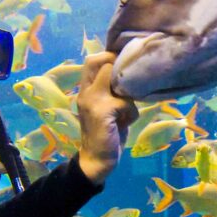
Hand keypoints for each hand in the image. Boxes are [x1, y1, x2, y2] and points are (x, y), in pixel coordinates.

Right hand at [76, 52, 137, 184]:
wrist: (96, 160)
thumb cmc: (106, 132)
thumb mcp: (108, 106)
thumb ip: (113, 90)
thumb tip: (131, 71)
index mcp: (85, 88)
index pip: (93, 59)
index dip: (111, 57)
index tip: (127, 68)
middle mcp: (86, 91)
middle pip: (103, 62)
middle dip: (122, 71)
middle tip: (129, 89)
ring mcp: (92, 101)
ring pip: (119, 81)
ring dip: (129, 96)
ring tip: (125, 112)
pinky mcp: (101, 112)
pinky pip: (125, 103)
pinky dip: (130, 113)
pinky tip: (124, 123)